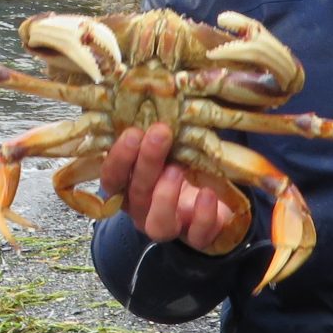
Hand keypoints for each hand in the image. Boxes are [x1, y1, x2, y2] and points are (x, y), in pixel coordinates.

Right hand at [97, 125, 250, 253]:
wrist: (219, 198)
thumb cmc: (183, 164)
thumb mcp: (168, 147)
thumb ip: (155, 133)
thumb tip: (151, 93)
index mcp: (129, 188)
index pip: (112, 178)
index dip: (118, 158)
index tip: (132, 132)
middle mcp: (144, 211)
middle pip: (135, 194)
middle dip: (146, 163)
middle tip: (159, 134)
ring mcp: (171, 227)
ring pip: (157, 224)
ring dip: (165, 195)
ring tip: (177, 168)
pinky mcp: (199, 239)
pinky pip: (196, 235)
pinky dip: (203, 215)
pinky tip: (208, 194)